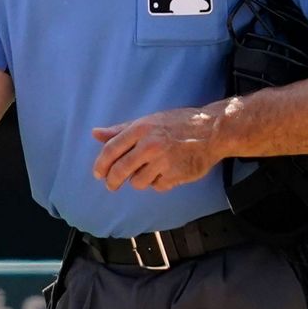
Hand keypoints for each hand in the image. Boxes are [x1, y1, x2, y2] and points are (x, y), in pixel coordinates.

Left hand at [91, 107, 221, 192]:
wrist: (212, 131)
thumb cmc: (178, 123)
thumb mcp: (148, 121)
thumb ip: (121, 130)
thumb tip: (95, 134)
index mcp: (141, 129)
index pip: (111, 150)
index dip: (101, 164)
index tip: (98, 174)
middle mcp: (150, 145)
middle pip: (120, 170)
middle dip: (112, 181)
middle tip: (111, 185)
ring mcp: (163, 162)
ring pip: (138, 182)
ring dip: (139, 180)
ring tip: (149, 170)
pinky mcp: (176, 175)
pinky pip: (157, 186)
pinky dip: (158, 182)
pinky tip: (166, 172)